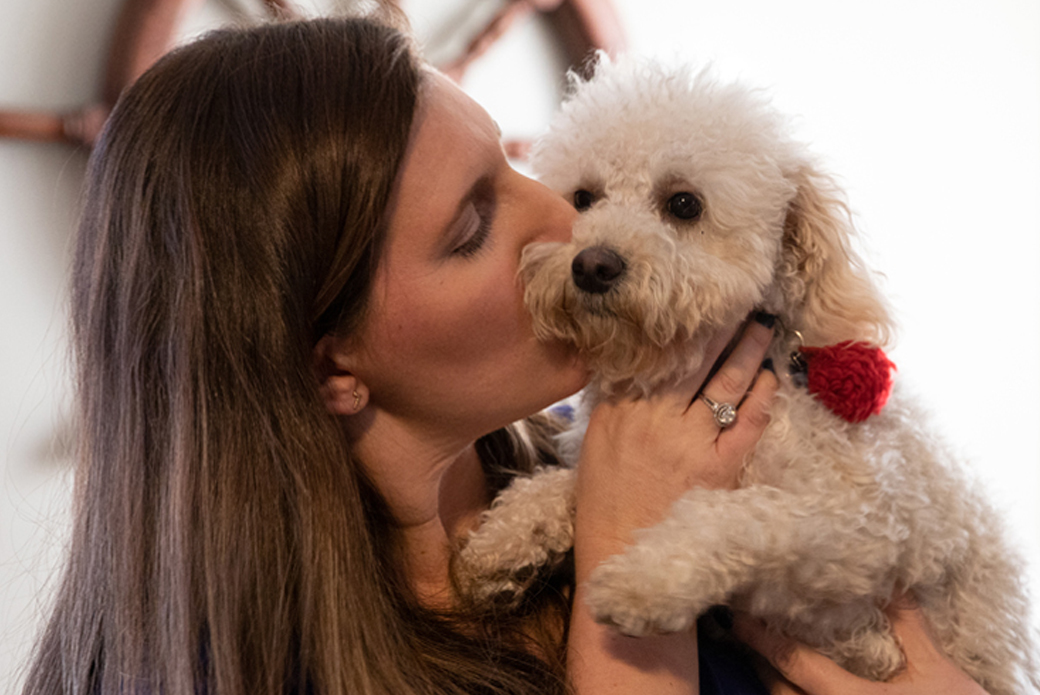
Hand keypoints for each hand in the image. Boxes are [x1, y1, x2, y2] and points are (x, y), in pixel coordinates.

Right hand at [573, 314, 777, 568]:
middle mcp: (654, 417)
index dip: (678, 326)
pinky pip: (748, 421)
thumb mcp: (596, 443)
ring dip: (748, 349)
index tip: (693, 303)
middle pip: (694, 358)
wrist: (622, 556)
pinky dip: (762, 395)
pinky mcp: (719, 467)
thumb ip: (615, 402)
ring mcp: (689, 441)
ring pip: (725, 381)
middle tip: (738, 298)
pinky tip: (772, 376)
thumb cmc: (604, 502)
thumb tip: (635, 366)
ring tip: (763, 325)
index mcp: (620, 409)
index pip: (654, 354)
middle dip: (719, 325)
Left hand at [733, 594, 990, 694]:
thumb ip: (910, 627)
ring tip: (761, 655)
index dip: (762, 637)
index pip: (794, 663)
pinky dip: (794, 694)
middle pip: (778, 690)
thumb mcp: (937, 671)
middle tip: (743, 630)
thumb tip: (894, 584)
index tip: (739, 615)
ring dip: (773, 682)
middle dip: (759, 660)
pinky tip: (790, 681)